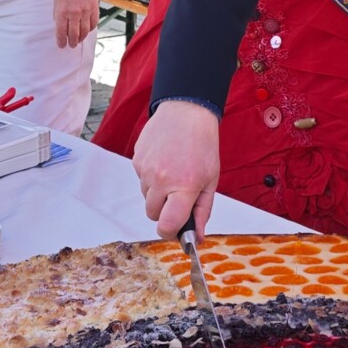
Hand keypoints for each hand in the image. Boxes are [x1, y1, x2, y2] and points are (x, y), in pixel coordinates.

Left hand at [52, 0, 99, 48]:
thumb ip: (58, 13)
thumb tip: (61, 25)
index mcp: (62, 12)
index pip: (61, 32)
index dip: (61, 41)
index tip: (61, 45)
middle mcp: (74, 14)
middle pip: (73, 35)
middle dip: (71, 43)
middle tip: (70, 45)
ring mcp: (85, 11)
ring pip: (84, 31)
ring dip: (81, 38)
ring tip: (78, 40)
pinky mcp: (94, 8)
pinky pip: (93, 23)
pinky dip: (90, 29)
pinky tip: (87, 30)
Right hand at [134, 100, 220, 239]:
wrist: (186, 111)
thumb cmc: (202, 144)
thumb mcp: (211, 180)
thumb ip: (203, 211)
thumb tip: (197, 236)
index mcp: (184, 187)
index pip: (167, 225)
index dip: (170, 232)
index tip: (176, 229)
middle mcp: (161, 179)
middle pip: (153, 214)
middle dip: (165, 211)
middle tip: (179, 195)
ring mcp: (146, 169)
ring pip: (146, 197)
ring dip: (158, 193)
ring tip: (173, 172)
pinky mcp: (136, 159)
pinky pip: (141, 179)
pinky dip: (151, 177)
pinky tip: (164, 161)